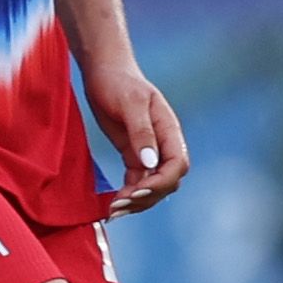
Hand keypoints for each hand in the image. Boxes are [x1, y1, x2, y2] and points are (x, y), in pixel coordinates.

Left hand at [82, 57, 188, 217]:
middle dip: (147, 197)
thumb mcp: (130, 103)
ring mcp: (149, 151)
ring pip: (152, 186)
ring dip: (136, 201)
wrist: (104, 72)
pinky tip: (112, 204)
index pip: (178, 164)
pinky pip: (137, 182)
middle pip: (167, 181)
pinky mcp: (133, 155)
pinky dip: (128, 195)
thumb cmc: (119, 82)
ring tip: (113, 211)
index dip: (162, 182)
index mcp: (169, 130)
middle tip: (119, 206)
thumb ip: (142, 133)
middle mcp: (163, 144)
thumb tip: (151, 163)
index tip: (138, 190)